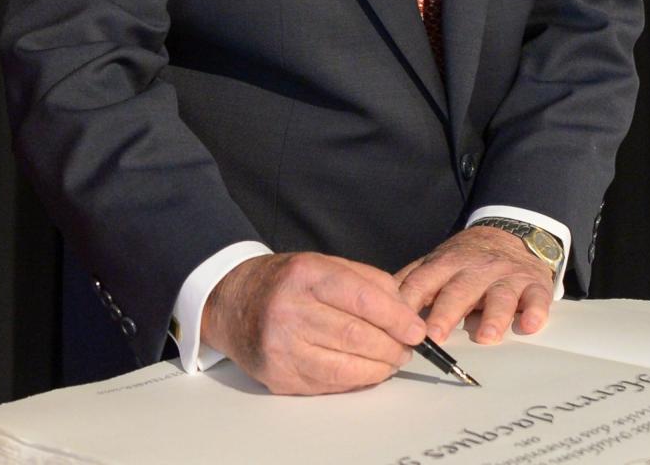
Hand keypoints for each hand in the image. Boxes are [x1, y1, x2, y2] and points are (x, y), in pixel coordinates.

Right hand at [200, 252, 426, 394]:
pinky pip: (328, 385)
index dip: (396, 318)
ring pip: (344, 367)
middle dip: (392, 346)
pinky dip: (355, 380)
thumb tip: (406, 312)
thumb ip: (368, 282)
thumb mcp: (325, 264)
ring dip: (378, 368)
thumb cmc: (286, 283)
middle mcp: (289, 311)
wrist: (233, 303)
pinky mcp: (278, 376)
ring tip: (391, 361)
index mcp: (306, 276)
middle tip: (407, 348)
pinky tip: (366, 370)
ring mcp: (281, 347)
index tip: (416, 329)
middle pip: (356, 336)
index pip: (362, 299)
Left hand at [395, 226, 554, 345]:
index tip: (396, 323)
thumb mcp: (438, 263)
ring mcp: (506, 277)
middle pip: (459, 290)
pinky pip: (536, 298)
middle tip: (435, 335)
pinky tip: (530, 324)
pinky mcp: (533, 285)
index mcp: (446, 264)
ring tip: (486, 336)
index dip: (409, 301)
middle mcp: (476, 269)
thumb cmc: (468, 259)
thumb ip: (412, 281)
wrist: (514, 233)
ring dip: (493, 316)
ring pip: (499, 296)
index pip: (423, 281)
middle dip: (446, 312)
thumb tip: (377, 302)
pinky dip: (535, 311)